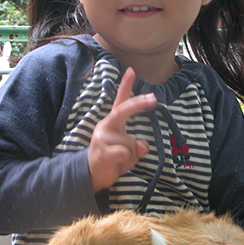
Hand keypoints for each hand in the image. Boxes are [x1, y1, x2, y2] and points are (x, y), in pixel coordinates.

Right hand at [88, 67, 156, 191]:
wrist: (90, 174)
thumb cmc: (111, 158)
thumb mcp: (128, 150)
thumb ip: (137, 145)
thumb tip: (143, 146)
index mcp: (112, 122)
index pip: (119, 101)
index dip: (125, 85)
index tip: (132, 70)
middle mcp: (106, 126)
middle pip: (123, 110)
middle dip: (139, 103)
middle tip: (153, 99)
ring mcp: (102, 138)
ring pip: (131, 143)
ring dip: (132, 155)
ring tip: (120, 160)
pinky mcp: (102, 152)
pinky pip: (126, 153)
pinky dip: (128, 162)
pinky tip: (117, 164)